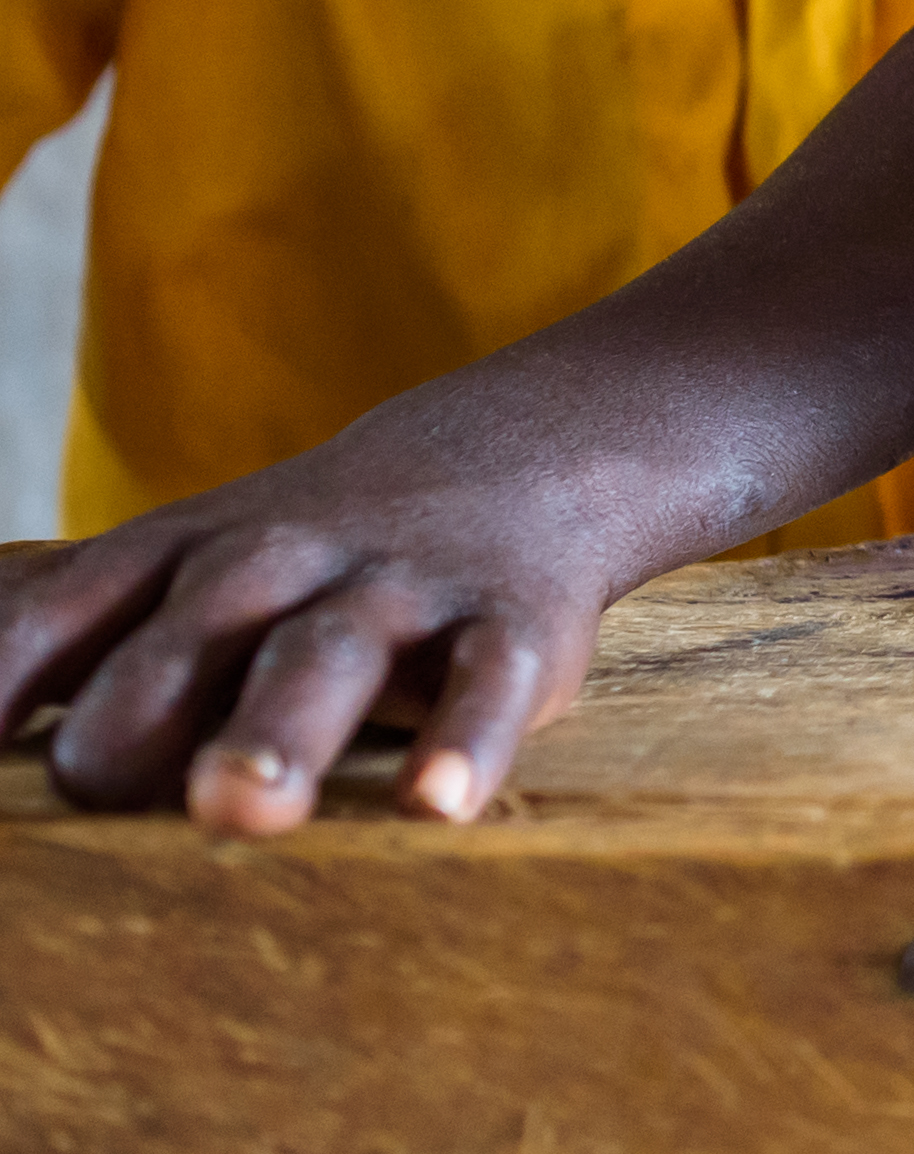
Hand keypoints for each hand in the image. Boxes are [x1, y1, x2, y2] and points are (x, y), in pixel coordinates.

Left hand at [0, 417, 643, 835]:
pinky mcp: (510, 622)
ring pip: (326, 654)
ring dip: (277, 729)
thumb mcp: (167, 562)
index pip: (52, 619)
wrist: (521, 454)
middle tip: (96, 794)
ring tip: (239, 803)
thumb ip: (44, 624)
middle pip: (188, 640)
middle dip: (137, 723)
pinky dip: (466, 739)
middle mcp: (270, 567)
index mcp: (171, 559)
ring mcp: (393, 591)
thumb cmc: (299, 554)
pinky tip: (438, 803)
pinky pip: (488, 677)